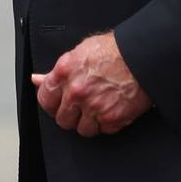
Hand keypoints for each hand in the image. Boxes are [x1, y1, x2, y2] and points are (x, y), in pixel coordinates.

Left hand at [31, 32, 150, 136]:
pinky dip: (108, 124)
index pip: (45, 100)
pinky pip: (104, 130)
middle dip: (70, 115)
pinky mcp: (113, 118)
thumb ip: (57, 71)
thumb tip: (37, 79)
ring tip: (97, 109)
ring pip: (82, 130)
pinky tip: (112, 110)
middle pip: (62, 119)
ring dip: (89, 123)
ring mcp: (95, 107)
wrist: (143, 56)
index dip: (51, 104)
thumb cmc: (114, 51)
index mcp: (64, 73)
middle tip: (80, 108)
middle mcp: (77, 92)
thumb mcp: (80, 52)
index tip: (57, 104)